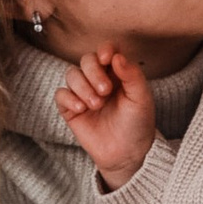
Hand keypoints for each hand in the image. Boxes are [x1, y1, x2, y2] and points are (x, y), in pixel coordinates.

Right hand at [55, 48, 157, 190]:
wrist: (127, 154)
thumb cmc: (137, 125)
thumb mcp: (141, 98)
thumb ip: (132, 75)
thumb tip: (116, 56)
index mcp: (118, 73)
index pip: (107, 50)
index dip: (104, 50)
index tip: (106, 59)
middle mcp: (99, 80)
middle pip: (87, 60)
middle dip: (94, 72)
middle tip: (105, 91)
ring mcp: (84, 94)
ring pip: (72, 74)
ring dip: (82, 87)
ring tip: (96, 104)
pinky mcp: (71, 109)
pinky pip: (61, 94)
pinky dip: (69, 98)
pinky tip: (82, 109)